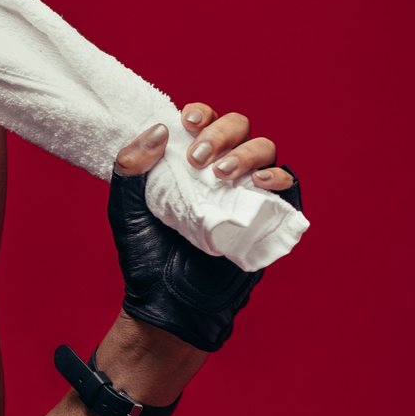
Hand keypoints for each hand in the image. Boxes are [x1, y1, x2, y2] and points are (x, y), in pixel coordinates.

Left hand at [107, 103, 303, 353]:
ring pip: (265, 148)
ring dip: (246, 153)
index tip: (186, 123)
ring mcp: (247, 191)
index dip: (201, 113)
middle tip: (199, 158)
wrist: (168, 301)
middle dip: (221, 132)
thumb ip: (131, 166)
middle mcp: (223, 170)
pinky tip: (259, 183)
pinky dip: (278, 177)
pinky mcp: (269, 216)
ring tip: (221, 174)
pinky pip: (288, 185)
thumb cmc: (146, 254)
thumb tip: (159, 129)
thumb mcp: (126, 207)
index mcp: (191, 161)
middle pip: (238, 127)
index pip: (205, 121)